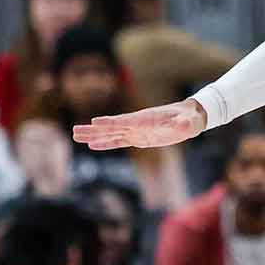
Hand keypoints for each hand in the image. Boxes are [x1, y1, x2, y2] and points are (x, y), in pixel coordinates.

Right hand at [74, 97, 206, 149]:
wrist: (189, 119)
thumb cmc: (189, 119)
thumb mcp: (189, 122)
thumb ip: (184, 124)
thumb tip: (183, 125)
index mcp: (146, 119)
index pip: (125, 121)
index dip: (111, 122)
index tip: (95, 122)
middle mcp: (137, 124)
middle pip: (111, 127)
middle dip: (94, 130)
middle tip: (75, 131)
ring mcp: (136, 131)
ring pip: (111, 134)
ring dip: (94, 136)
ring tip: (76, 137)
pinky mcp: (138, 138)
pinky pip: (119, 141)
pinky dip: (106, 143)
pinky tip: (92, 145)